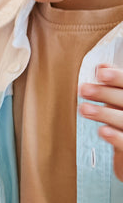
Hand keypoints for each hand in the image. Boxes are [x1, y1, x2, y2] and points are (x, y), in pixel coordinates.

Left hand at [81, 64, 122, 179]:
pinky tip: (102, 131)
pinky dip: (115, 137)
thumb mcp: (120, 100)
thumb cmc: (122, 119)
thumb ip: (114, 84)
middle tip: (83, 90)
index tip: (100, 74)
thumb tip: (101, 66)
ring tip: (84, 109)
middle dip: (105, 94)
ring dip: (104, 114)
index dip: (118, 78)